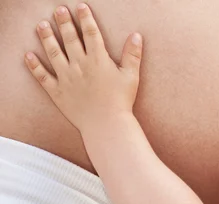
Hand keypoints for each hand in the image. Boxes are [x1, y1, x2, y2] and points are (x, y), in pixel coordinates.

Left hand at [24, 3, 142, 131]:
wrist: (106, 124)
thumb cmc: (121, 101)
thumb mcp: (131, 76)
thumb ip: (132, 55)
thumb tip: (136, 35)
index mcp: (98, 60)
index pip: (90, 33)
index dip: (85, 18)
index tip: (80, 7)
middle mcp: (79, 65)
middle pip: (69, 38)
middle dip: (63, 22)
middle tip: (58, 10)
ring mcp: (66, 77)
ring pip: (53, 52)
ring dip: (46, 37)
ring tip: (41, 25)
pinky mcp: (57, 92)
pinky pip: (42, 76)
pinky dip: (34, 66)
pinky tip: (28, 55)